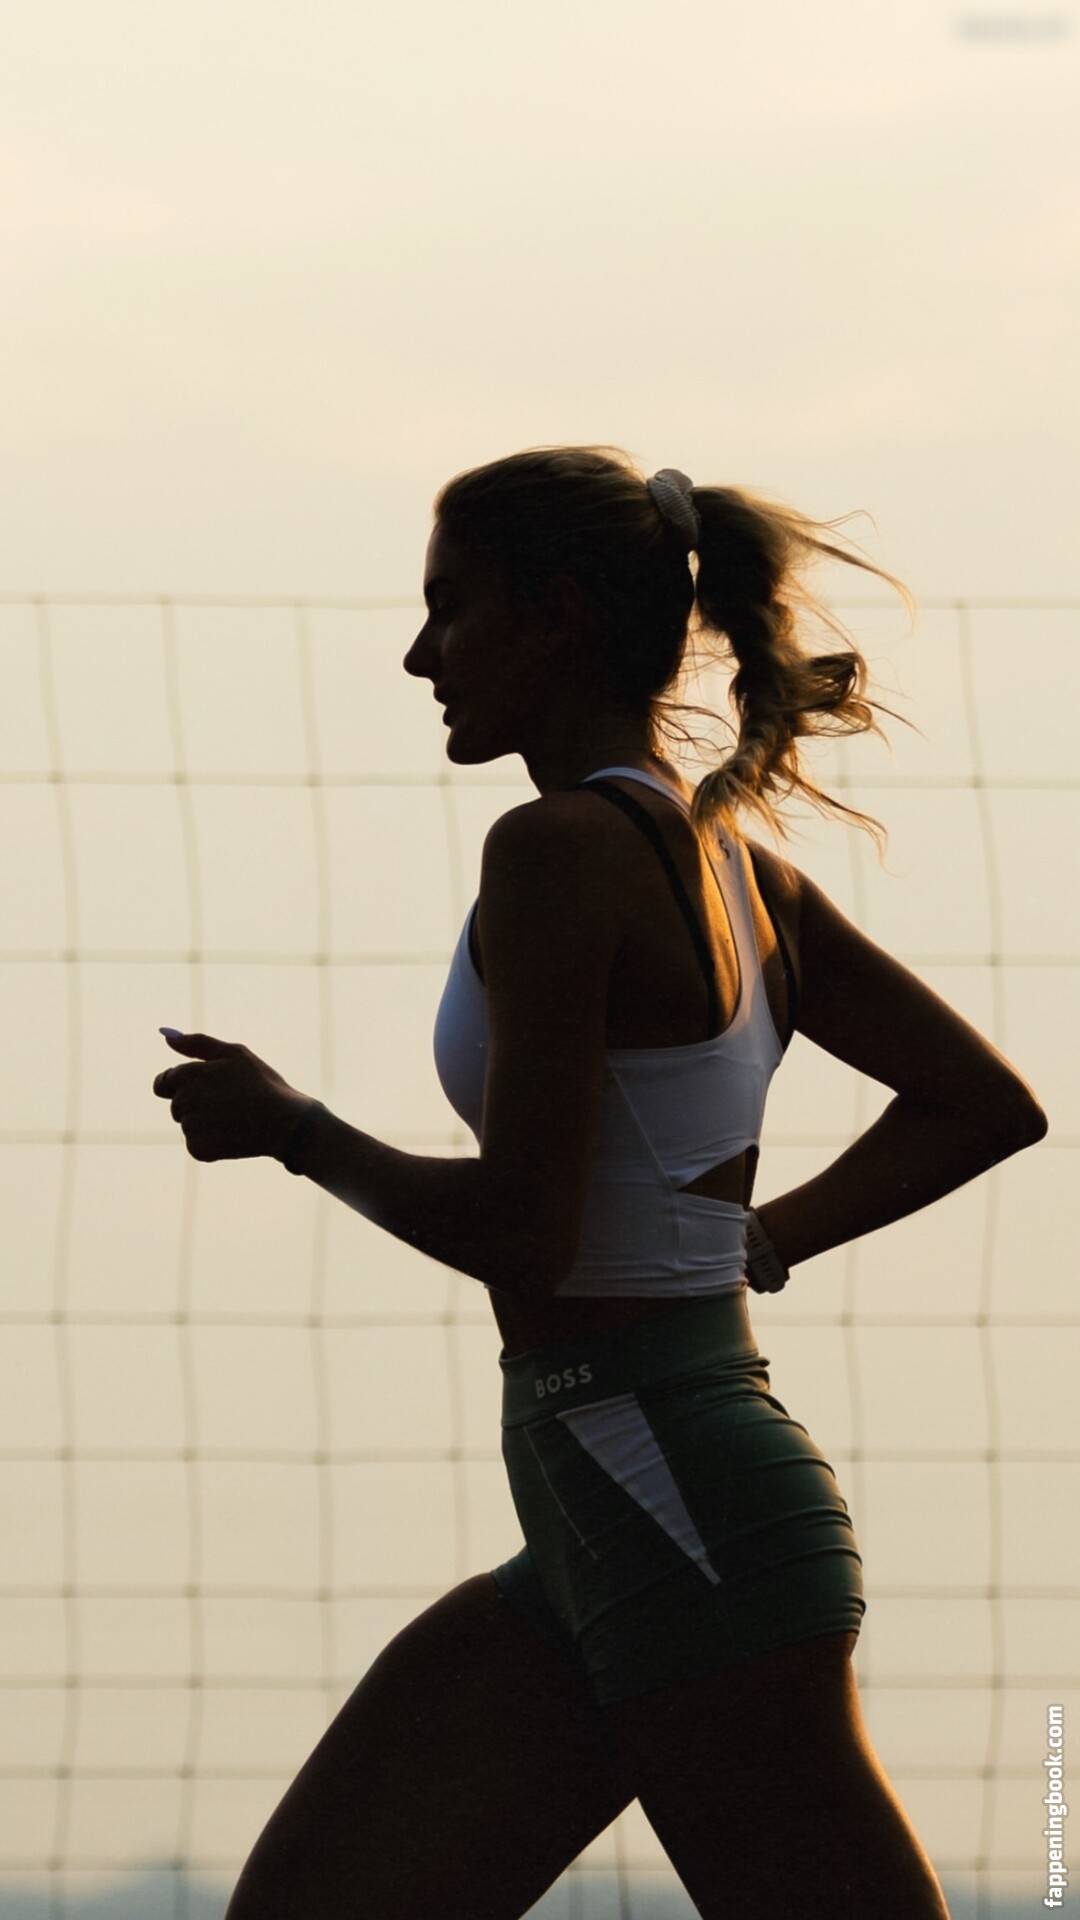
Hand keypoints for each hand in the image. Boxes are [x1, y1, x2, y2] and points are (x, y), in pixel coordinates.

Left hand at [152, 1030, 311, 1162]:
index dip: (180, 1084)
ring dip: (204, 1122)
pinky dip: (210, 1142)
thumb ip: (197, 1044)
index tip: (203, 1087)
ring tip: (234, 1118)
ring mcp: (190, 1127)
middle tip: (228, 1101)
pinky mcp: (199, 1149)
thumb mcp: (234, 1054)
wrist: (285, 1123)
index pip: (162, 1083)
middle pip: (177, 1105)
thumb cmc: (262, 1084)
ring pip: (188, 1124)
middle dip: (196, 1102)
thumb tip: (166, 1037)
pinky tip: (232, 1134)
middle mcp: (183, 1101)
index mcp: (187, 1075)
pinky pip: (196, 1144)